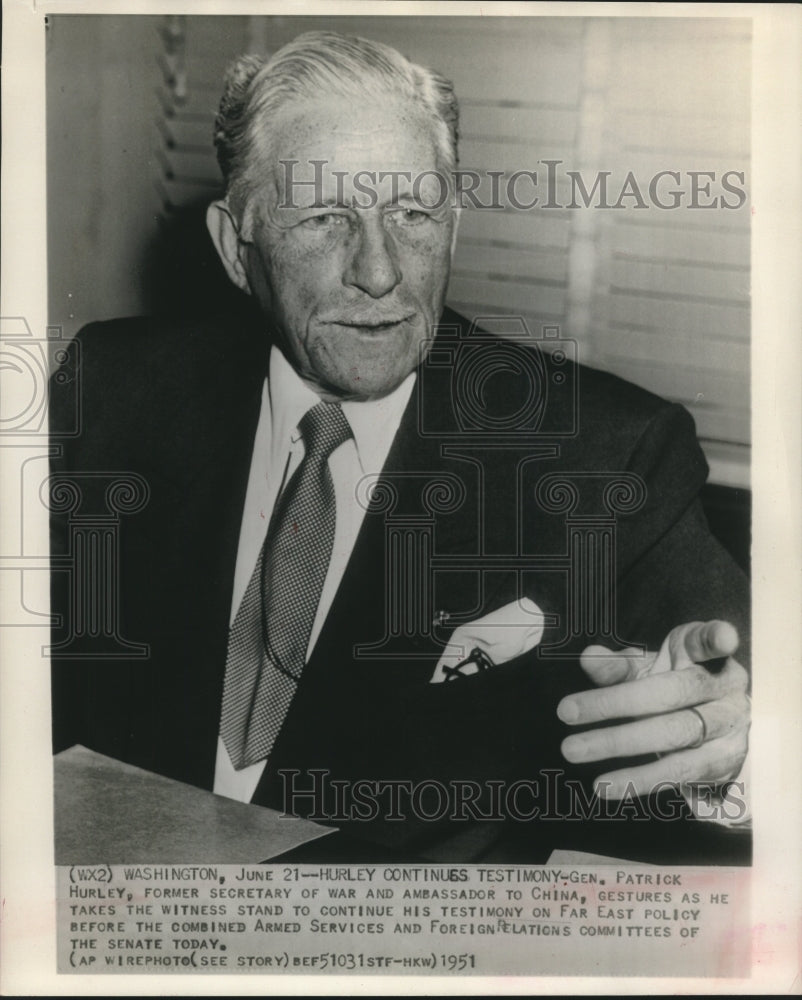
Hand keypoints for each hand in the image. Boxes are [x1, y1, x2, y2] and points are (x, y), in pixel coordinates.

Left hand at [557, 620, 749, 799]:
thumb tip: (588, 657)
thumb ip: (619, 666)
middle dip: (615, 702)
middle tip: (566, 711)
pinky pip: (677, 771)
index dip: (716, 638)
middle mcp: (725, 688)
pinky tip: (605, 785)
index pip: (709, 641)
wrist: (714, 730)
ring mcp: (728, 726)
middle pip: (671, 693)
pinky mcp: (722, 762)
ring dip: (618, 742)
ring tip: (574, 749)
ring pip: (673, 734)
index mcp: (704, 655)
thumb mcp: (649, 671)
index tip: (724, 638)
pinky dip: (638, 780)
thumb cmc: (674, 687)